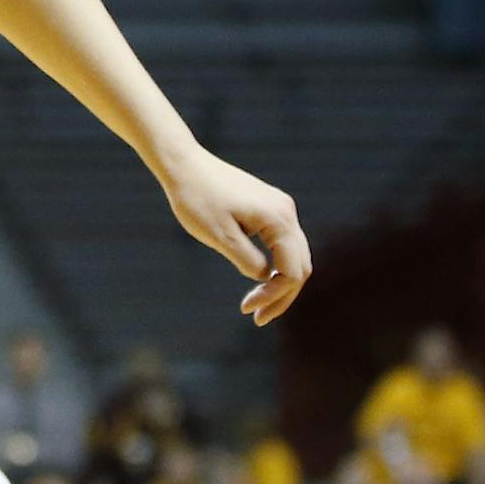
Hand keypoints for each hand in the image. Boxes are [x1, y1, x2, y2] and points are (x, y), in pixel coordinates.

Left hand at [158, 147, 310, 325]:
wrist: (183, 165)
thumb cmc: (197, 199)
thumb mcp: (220, 237)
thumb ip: (248, 261)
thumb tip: (265, 278)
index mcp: (279, 219)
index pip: (292, 271)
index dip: (275, 296)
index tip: (249, 310)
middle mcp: (286, 212)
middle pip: (300, 265)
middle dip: (282, 295)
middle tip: (258, 318)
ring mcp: (280, 207)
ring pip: (294, 255)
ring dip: (279, 282)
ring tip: (257, 306)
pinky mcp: (269, 207)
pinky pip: (282, 243)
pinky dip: (275, 265)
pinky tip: (258, 280)